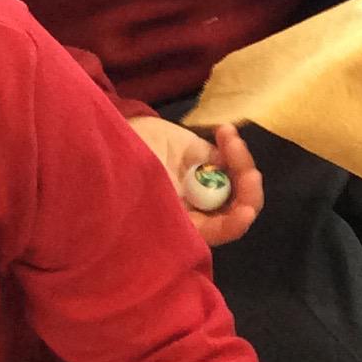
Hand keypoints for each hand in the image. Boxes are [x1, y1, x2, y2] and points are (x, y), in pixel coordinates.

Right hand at [129, 114, 263, 247]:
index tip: (245, 211)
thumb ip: (173, 210)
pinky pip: (229, 154)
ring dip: (241, 160)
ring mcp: (205, 181)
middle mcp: (199, 207)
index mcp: (184, 224)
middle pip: (237, 206)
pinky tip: (223, 131)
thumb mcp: (142, 200)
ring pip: (238, 178)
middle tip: (249, 174)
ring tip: (227, 137)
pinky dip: (232, 144)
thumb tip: (201, 217)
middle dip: (247, 191)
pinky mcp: (206, 157)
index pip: (218, 230)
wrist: (111, 140)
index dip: (234, 224)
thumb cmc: (120, 177)